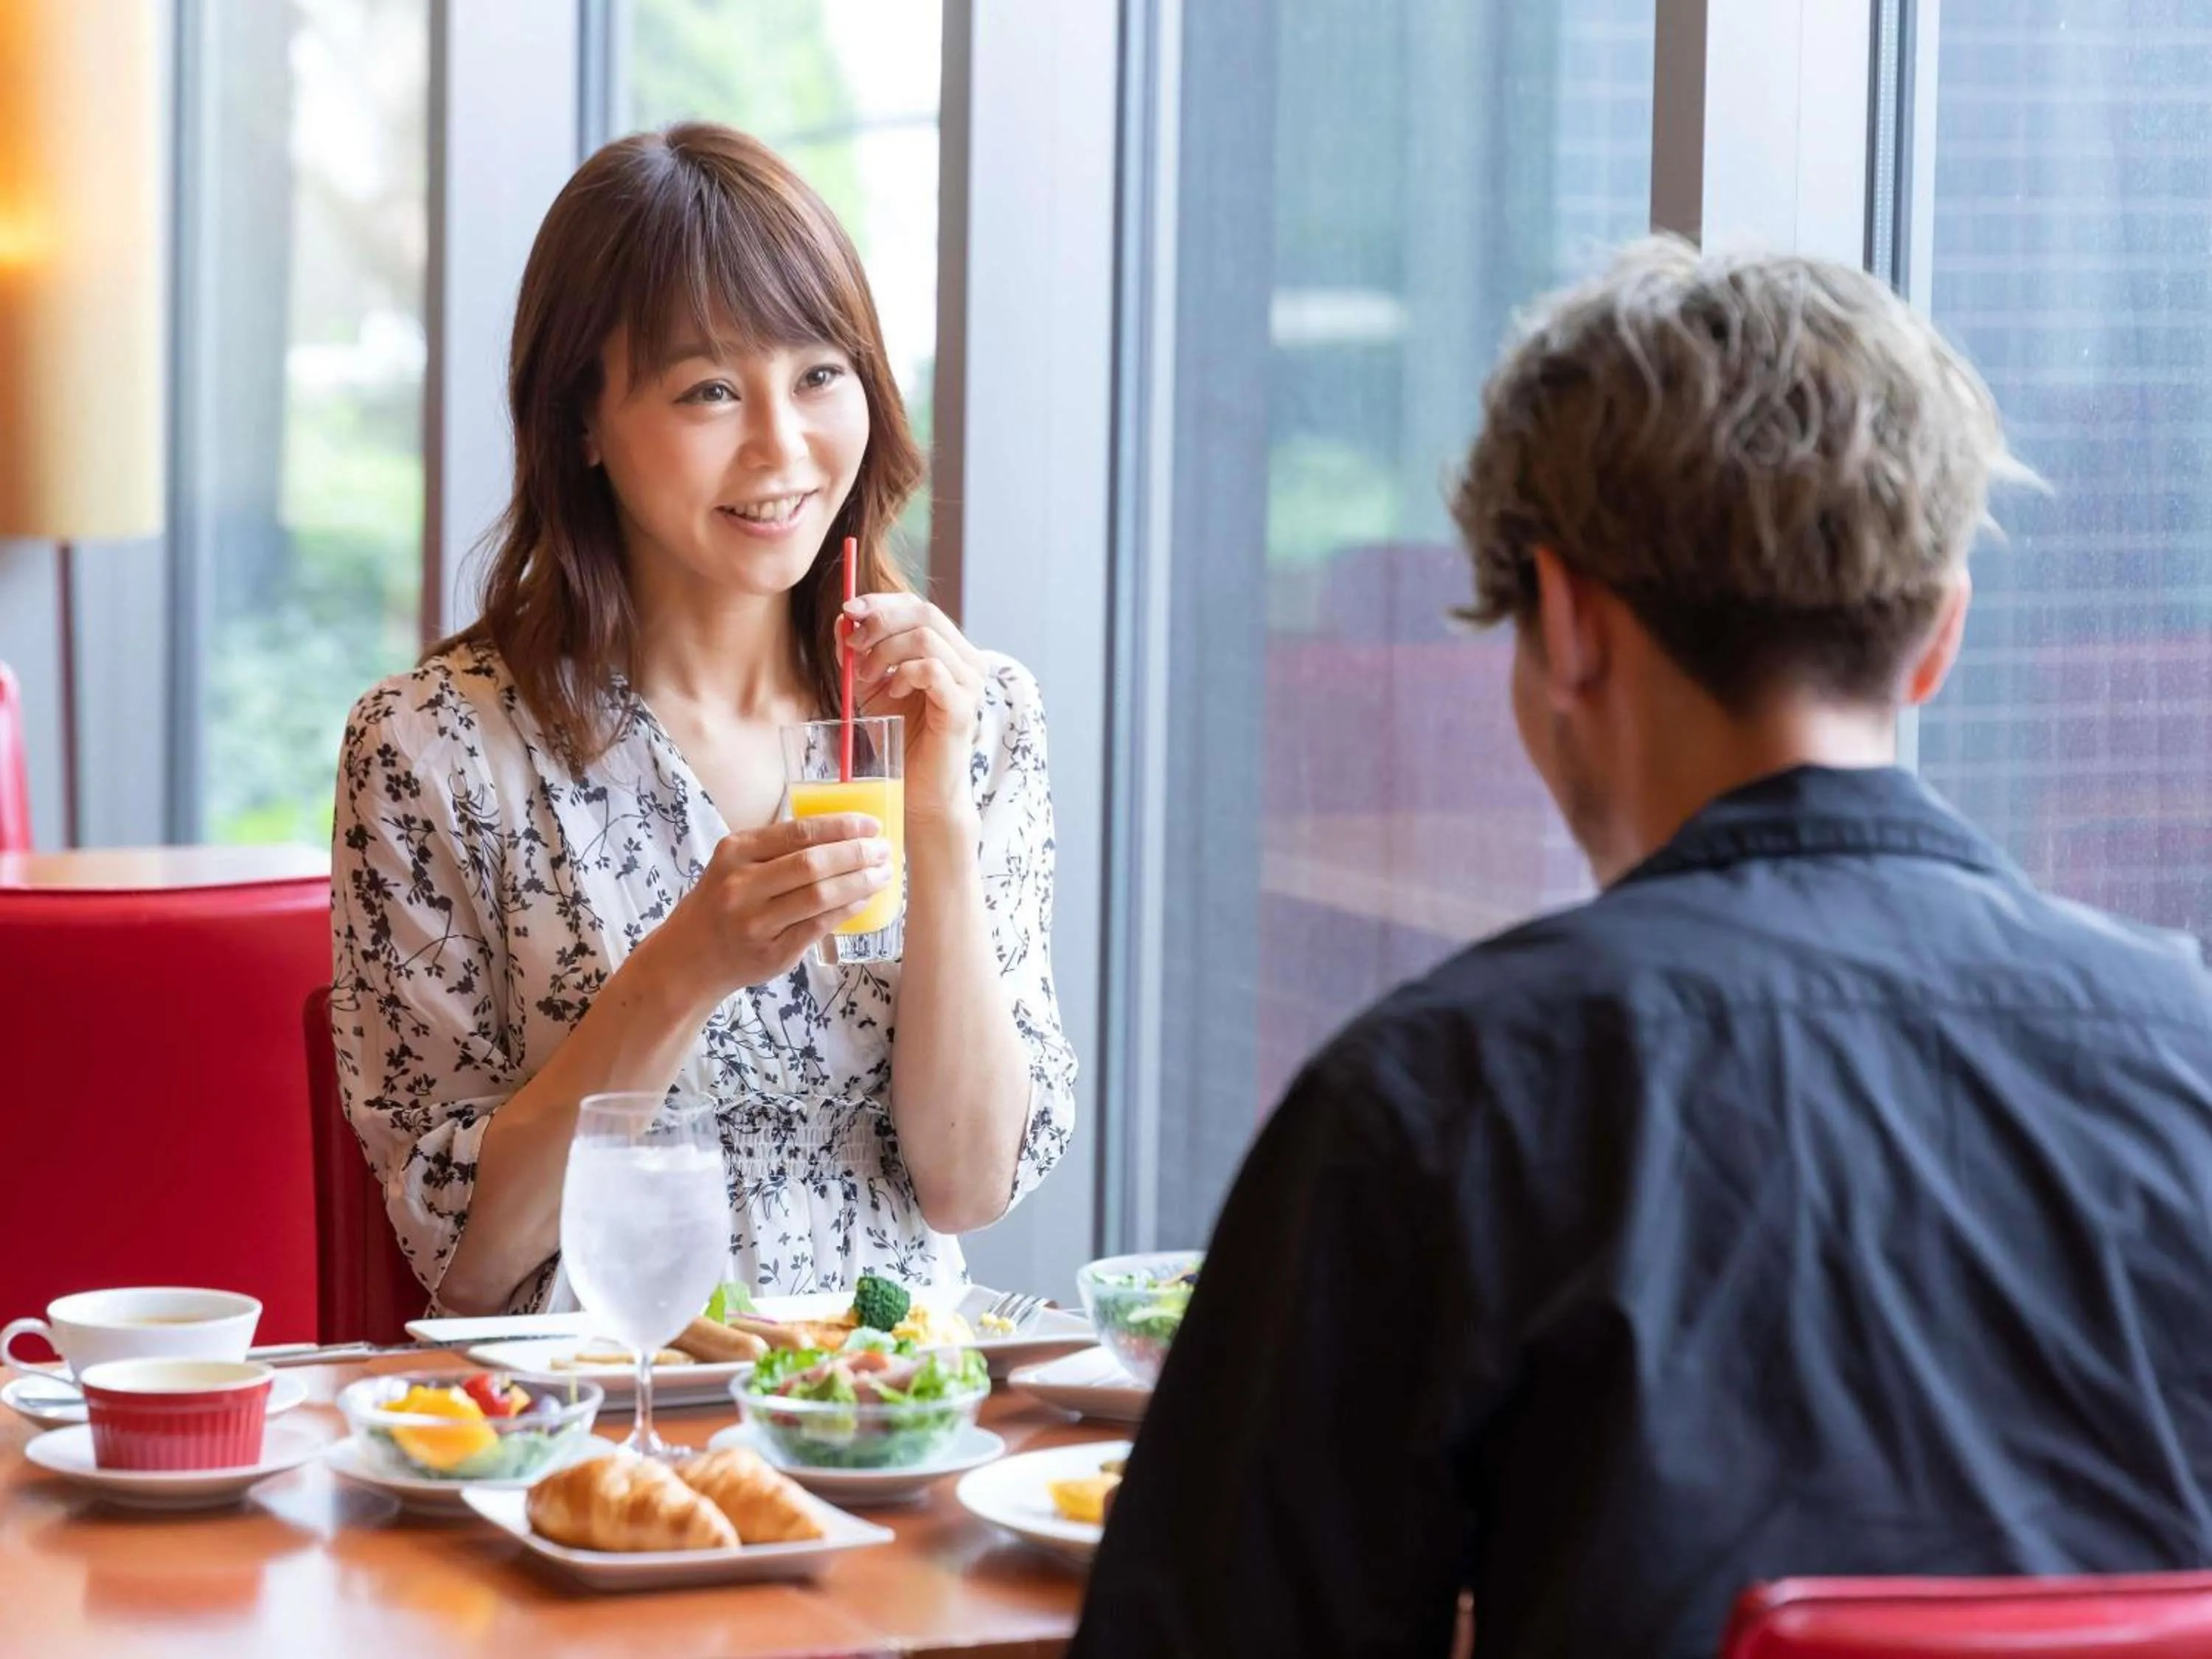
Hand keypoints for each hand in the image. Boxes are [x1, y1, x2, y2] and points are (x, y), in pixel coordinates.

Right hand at [663, 814, 892, 992]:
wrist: (689, 957)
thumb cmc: (722, 901)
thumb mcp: (734, 863)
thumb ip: (776, 848)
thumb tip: (844, 833)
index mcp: (735, 852)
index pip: (799, 832)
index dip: (841, 827)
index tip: (872, 825)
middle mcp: (741, 885)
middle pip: (812, 864)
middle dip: (857, 855)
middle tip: (884, 851)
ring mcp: (755, 922)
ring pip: (819, 897)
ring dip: (859, 883)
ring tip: (883, 874)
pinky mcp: (771, 952)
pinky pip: (819, 927)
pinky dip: (846, 911)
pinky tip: (863, 900)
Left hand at [842, 593, 986, 827]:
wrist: (918, 788)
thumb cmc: (899, 736)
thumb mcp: (870, 684)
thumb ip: (859, 651)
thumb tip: (844, 619)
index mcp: (948, 649)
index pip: (917, 606)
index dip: (881, 602)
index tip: (848, 612)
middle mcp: (966, 660)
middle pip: (924, 612)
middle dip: (880, 622)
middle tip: (852, 646)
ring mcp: (969, 683)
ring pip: (925, 638)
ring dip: (885, 652)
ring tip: (867, 677)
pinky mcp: (963, 707)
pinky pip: (932, 669)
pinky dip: (904, 674)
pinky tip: (891, 692)